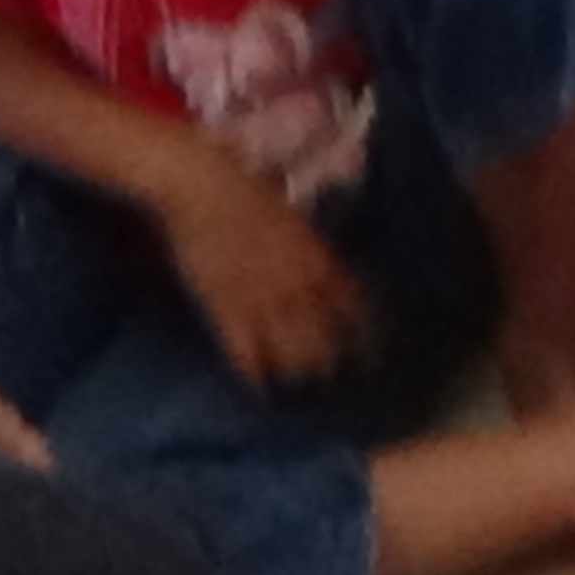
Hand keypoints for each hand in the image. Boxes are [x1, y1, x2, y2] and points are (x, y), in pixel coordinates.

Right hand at [155, 152, 366, 387]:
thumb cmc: (247, 190)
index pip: (354, 310)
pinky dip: (254, 372)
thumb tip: (330, 273)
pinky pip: (245, 353)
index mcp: (319, 263)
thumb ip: (314, 250)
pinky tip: (260, 388)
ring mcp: (262, 302)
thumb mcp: (295, 219)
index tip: (373, 352)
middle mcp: (298, 288)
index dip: (366, 334)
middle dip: (333, 361)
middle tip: (335, 375)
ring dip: (298, 370)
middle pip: (326, 341)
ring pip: (291, 354)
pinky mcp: (225, 310)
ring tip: (302, 384)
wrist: (201, 187)